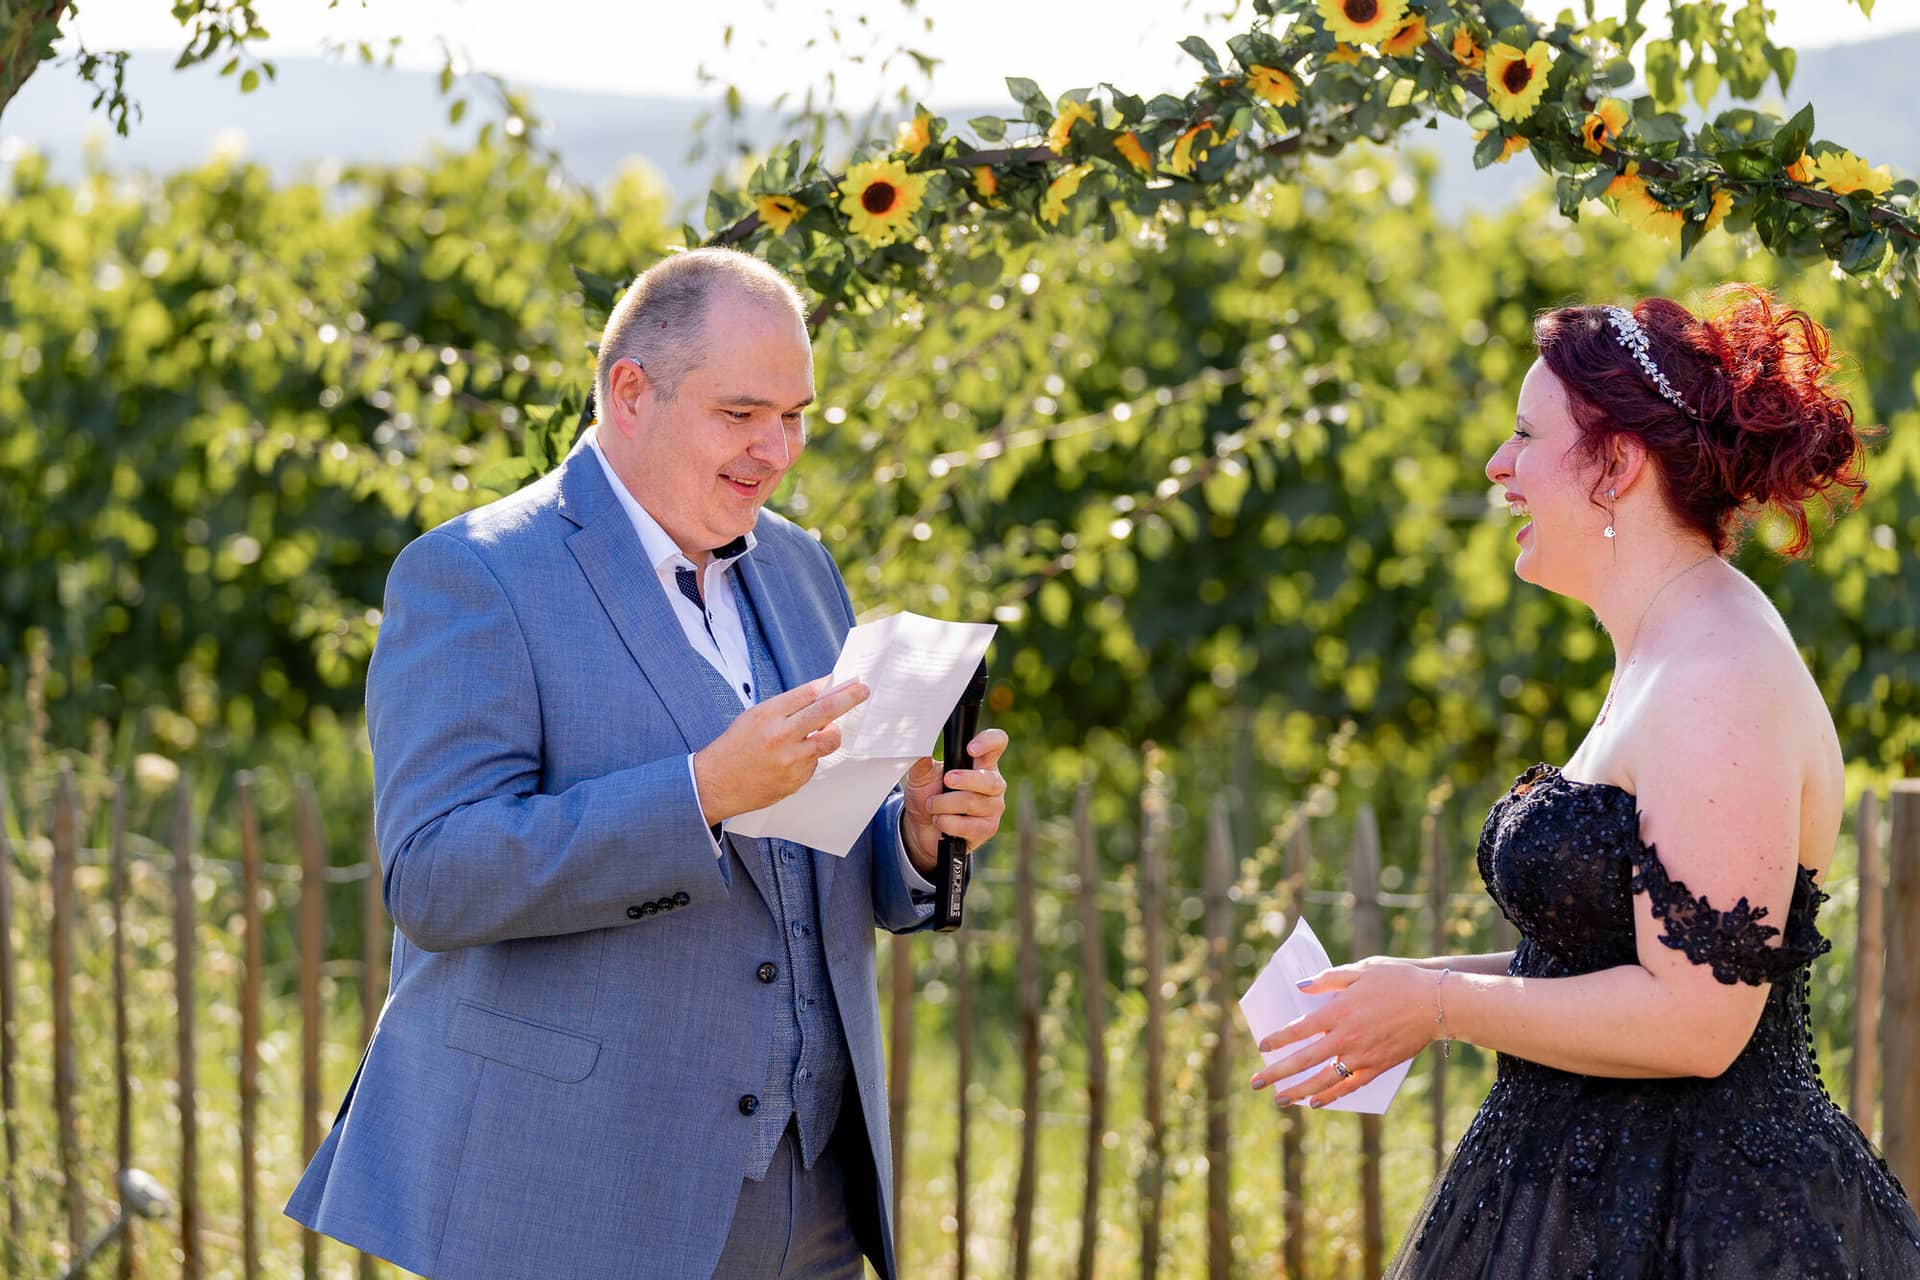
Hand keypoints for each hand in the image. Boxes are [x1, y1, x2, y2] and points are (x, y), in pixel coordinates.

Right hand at [692, 677, 868, 823]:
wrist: (715, 783)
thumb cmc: (734, 747)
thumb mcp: (754, 717)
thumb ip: (786, 709)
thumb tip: (820, 697)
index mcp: (768, 714)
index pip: (808, 693)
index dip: (832, 685)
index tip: (848, 681)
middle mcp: (781, 735)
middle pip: (826, 712)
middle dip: (849, 698)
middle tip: (863, 691)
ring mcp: (790, 760)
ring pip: (829, 741)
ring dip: (832, 733)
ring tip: (822, 732)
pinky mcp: (795, 781)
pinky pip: (814, 764)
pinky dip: (809, 758)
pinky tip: (789, 761)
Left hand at [899, 729, 1008, 876]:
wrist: (920, 827)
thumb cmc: (928, 795)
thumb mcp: (921, 776)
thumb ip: (923, 762)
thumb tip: (922, 749)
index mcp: (981, 762)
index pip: (997, 743)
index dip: (988, 742)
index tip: (970, 749)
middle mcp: (992, 784)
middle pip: (991, 779)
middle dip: (966, 780)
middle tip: (946, 780)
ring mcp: (992, 807)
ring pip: (976, 803)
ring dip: (947, 804)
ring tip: (931, 805)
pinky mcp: (987, 829)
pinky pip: (972, 826)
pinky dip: (950, 823)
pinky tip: (939, 820)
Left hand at [1248, 957, 1437, 1108]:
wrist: (1437, 1003)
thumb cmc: (1399, 980)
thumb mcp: (1361, 969)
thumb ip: (1328, 979)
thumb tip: (1300, 987)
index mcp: (1339, 1011)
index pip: (1299, 1029)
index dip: (1278, 1039)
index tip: (1262, 1046)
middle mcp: (1346, 1037)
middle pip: (1304, 1059)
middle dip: (1277, 1073)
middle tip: (1256, 1083)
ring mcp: (1362, 1055)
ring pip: (1323, 1079)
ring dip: (1298, 1090)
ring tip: (1280, 1098)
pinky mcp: (1378, 1067)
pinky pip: (1349, 1086)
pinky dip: (1330, 1096)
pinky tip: (1314, 1102)